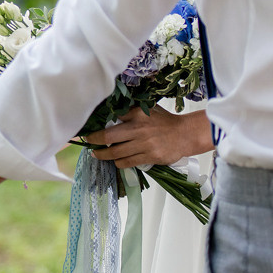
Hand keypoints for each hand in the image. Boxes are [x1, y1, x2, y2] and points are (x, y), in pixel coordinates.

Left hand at [83, 106, 212, 167]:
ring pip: (116, 152)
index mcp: (136, 114)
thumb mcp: (146, 110)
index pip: (112, 117)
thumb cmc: (164, 121)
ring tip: (97, 154)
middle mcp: (138, 129)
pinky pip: (127, 162)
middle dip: (94, 141)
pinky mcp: (150, 157)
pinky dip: (118, 162)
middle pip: (108, 137)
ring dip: (103, 155)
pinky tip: (115, 161)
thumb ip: (129, 111)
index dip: (98, 123)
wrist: (185, 134)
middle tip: (87, 143)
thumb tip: (110, 113)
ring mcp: (144, 144)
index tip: (87, 128)